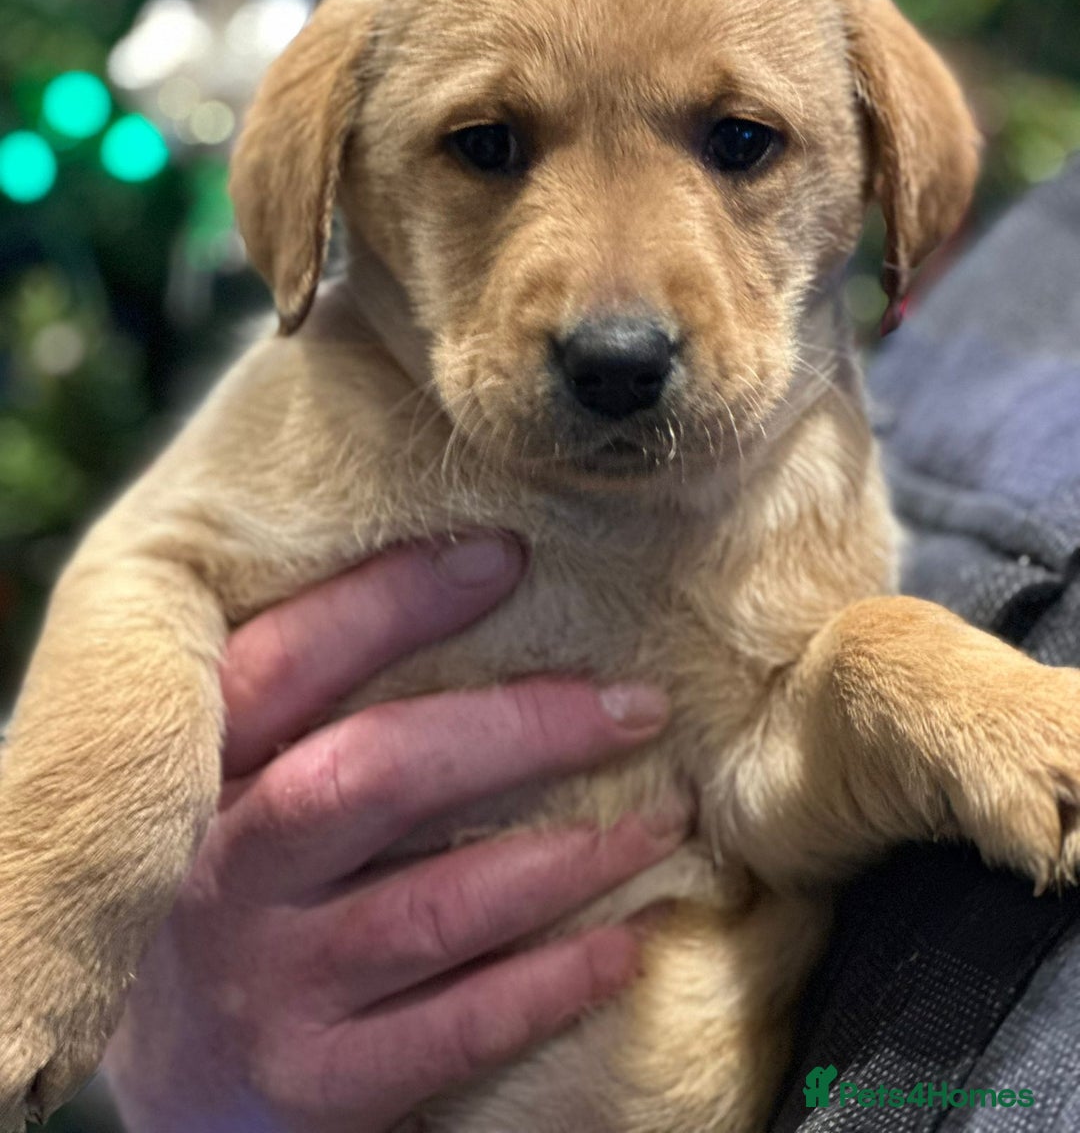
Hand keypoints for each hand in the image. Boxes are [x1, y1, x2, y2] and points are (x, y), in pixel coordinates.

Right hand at [102, 534, 684, 1131]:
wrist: (178, 1083)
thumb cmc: (248, 889)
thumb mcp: (247, 788)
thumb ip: (322, 712)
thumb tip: (488, 589)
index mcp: (200, 774)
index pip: (283, 663)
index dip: (390, 603)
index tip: (504, 554)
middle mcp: (219, 874)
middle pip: (372, 776)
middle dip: (518, 729)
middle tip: (636, 704)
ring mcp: (265, 985)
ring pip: (434, 906)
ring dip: (569, 856)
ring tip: (664, 817)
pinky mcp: (315, 1085)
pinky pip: (459, 1026)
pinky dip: (554, 980)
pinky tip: (627, 942)